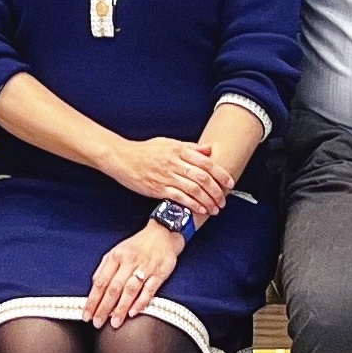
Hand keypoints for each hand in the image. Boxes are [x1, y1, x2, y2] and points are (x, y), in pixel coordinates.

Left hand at [87, 221, 183, 328]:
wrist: (163, 233)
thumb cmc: (137, 245)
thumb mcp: (117, 251)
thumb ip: (104, 268)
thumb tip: (94, 286)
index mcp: (116, 257)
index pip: (101, 282)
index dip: (93, 299)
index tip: (86, 314)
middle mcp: (129, 262)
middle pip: (113, 288)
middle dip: (104, 307)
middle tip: (97, 323)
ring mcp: (145, 268)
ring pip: (130, 290)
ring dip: (121, 307)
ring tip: (114, 322)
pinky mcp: (159, 273)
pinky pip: (149, 290)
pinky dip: (141, 302)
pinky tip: (133, 313)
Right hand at [102, 132, 227, 220]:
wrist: (122, 158)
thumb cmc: (145, 151)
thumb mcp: (168, 143)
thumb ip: (190, 147)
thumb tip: (209, 150)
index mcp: (179, 150)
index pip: (206, 162)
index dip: (220, 173)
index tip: (229, 183)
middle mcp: (174, 162)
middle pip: (202, 177)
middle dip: (216, 190)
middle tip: (223, 200)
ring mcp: (166, 176)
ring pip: (193, 189)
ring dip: (207, 200)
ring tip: (215, 208)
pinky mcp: (158, 188)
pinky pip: (179, 197)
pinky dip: (192, 205)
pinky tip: (200, 210)